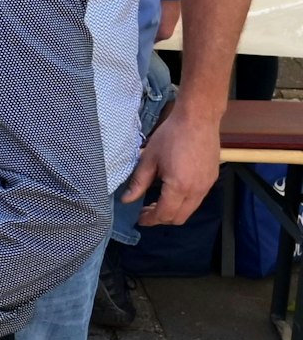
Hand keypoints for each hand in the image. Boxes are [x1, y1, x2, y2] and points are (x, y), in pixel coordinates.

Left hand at [125, 100, 220, 226]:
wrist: (198, 119)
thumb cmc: (172, 135)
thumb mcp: (148, 158)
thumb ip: (138, 182)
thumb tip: (127, 199)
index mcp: (179, 186)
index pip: (164, 214)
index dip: (150, 219)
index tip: (139, 218)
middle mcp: (197, 190)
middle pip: (179, 218)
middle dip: (161, 218)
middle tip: (146, 211)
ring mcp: (207, 185)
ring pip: (190, 210)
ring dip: (173, 210)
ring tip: (156, 201)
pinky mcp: (212, 179)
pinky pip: (197, 199)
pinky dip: (184, 202)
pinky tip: (171, 191)